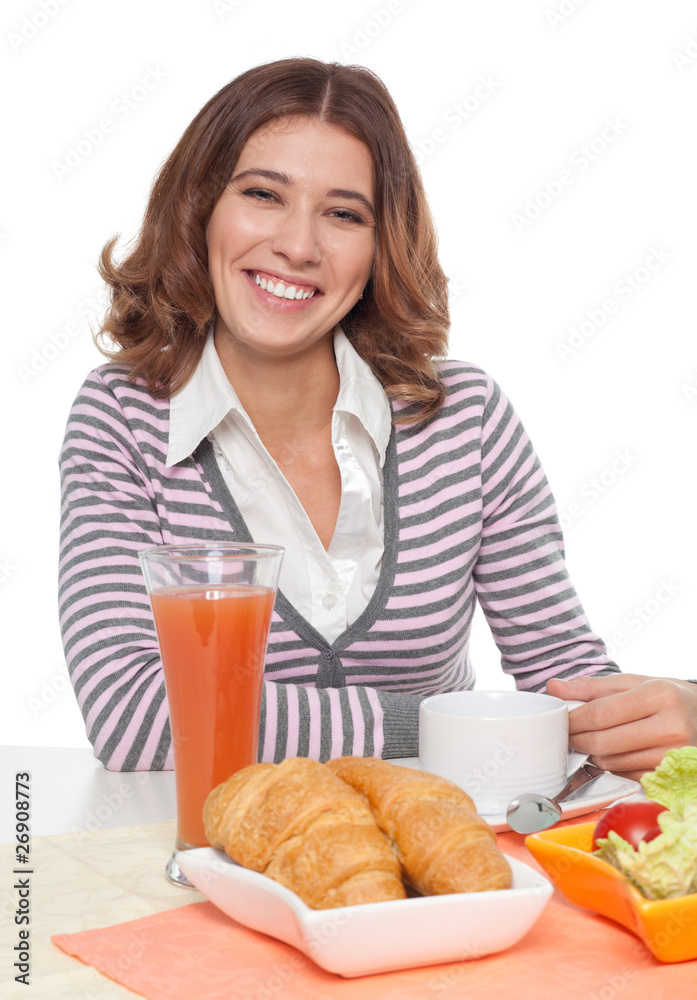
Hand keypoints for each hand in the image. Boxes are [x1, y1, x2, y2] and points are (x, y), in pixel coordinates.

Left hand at [545, 674, 696, 780]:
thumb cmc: (666, 697)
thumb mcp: (634, 682)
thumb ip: (592, 687)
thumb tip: (554, 687)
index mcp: (659, 696)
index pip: (601, 713)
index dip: (574, 719)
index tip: (562, 719)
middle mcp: (670, 727)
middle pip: (603, 741)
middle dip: (577, 739)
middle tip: (569, 733)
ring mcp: (672, 756)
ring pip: (611, 762)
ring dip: (592, 753)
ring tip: (593, 739)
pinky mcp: (669, 776)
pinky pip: (625, 775)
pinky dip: (611, 765)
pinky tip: (614, 752)